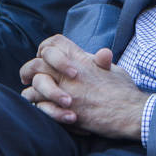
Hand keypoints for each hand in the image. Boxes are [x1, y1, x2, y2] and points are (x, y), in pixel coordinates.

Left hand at [20, 34, 146, 139]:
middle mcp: (70, 74)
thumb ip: (101, 61)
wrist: (129, 112)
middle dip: (28, 70)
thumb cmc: (123, 91)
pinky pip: (39, 106)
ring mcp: (65, 92)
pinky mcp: (63, 111)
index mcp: (81, 59)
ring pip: (34, 86)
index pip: (54, 43)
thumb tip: (102, 53)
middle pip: (36, 64)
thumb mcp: (113, 69)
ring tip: (34, 95)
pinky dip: (37, 106)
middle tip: (27, 77)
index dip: (45, 48)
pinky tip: (41, 107)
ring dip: (31, 91)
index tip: (42, 57)